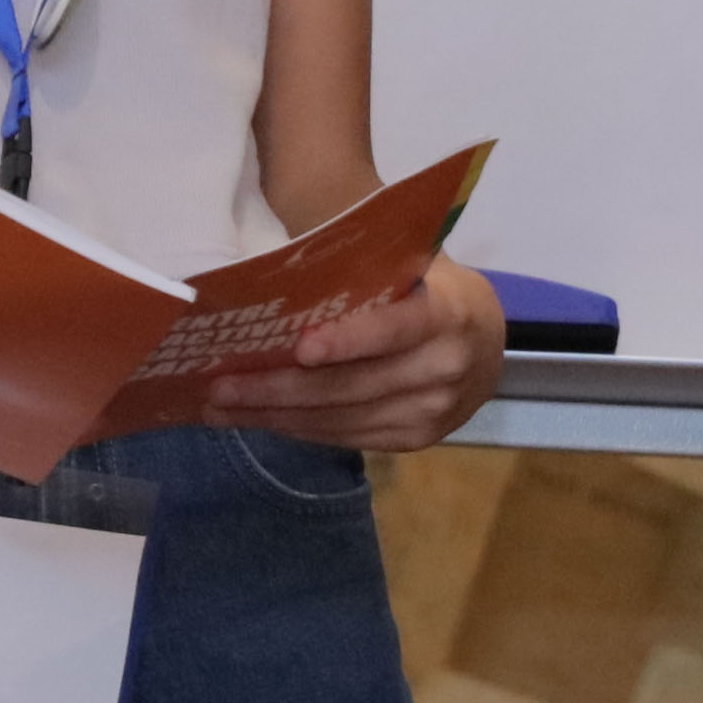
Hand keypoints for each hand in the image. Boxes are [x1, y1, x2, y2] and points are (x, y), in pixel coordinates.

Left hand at [212, 253, 506, 453]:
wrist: (482, 343)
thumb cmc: (428, 289)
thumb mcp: (408, 263)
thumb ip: (364, 264)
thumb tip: (286, 261)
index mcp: (446, 313)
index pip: (394, 330)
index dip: (348, 342)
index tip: (299, 348)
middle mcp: (443, 369)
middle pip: (352, 386)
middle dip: (278, 388)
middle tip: (219, 387)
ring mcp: (432, 413)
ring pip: (341, 419)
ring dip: (275, 416)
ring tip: (220, 408)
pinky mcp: (414, 440)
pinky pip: (346, 438)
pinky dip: (298, 429)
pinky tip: (260, 419)